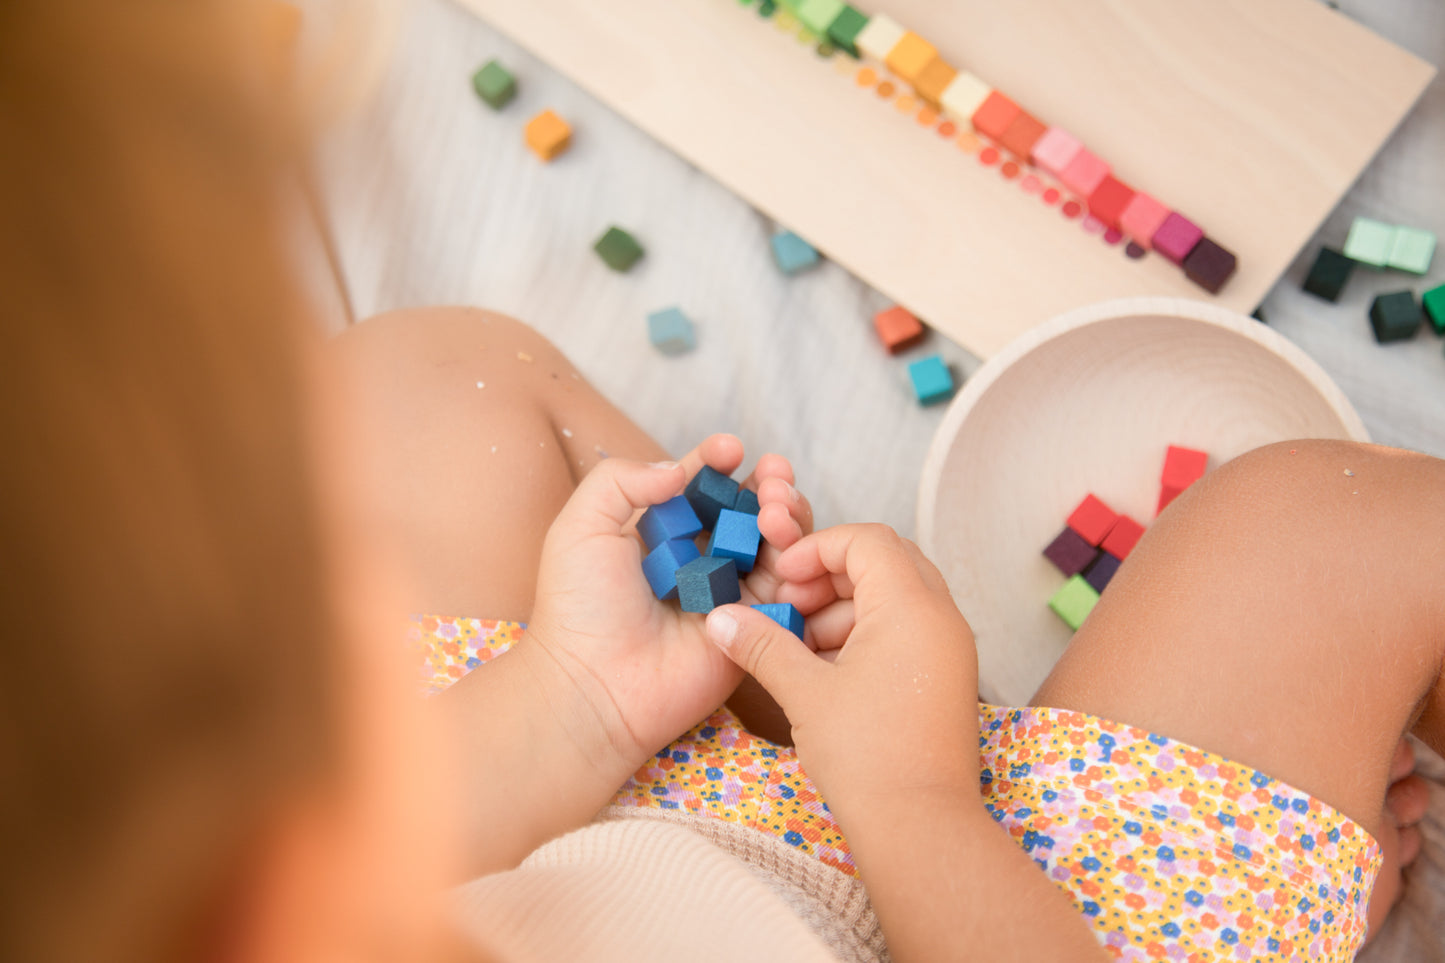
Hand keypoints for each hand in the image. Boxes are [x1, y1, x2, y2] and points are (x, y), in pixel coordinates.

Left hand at [522, 434, 813, 776]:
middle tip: (773, 476)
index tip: (731, 448)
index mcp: (661, 531)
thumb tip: (677, 468)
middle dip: (768, 485)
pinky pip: (788, 593)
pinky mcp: (752, 628)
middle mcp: (699, 558)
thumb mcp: (582, 526)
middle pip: (749, 509)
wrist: (593, 686)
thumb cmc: (579, 607)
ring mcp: (729, 593)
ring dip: (788, 517)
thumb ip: (622, 480)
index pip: (701, 485)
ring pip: (776, 545)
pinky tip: (787, 552)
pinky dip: (798, 566)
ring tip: (778, 511)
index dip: (719, 461)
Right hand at [703, 523, 979, 818]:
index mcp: (912, 606)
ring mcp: (950, 649)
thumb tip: (720, 619)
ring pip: (895, 597)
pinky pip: (907, 631)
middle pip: (885, 561)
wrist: (921, 828)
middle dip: (830, 576)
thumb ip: (761, 644)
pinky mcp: (946, 678)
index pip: (867, 539)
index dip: (816, 549)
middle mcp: (942, 617)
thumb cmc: (867, 756)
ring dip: (844, 608)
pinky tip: (826, 670)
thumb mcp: (804, 691)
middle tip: (790, 608)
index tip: (782, 581)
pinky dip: (866, 634)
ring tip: (800, 647)